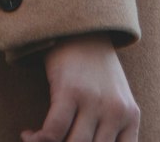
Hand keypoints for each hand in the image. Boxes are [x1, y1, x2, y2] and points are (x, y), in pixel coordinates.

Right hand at [21, 33, 139, 141]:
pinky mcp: (70, 90)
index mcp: (130, 117)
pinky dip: (37, 139)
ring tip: (38, 141)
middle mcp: (116, 111)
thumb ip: (110, 129)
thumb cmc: (94, 70)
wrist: (80, 28)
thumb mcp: (114, 100)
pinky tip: (28, 135)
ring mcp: (94, 100)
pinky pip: (53, 132)